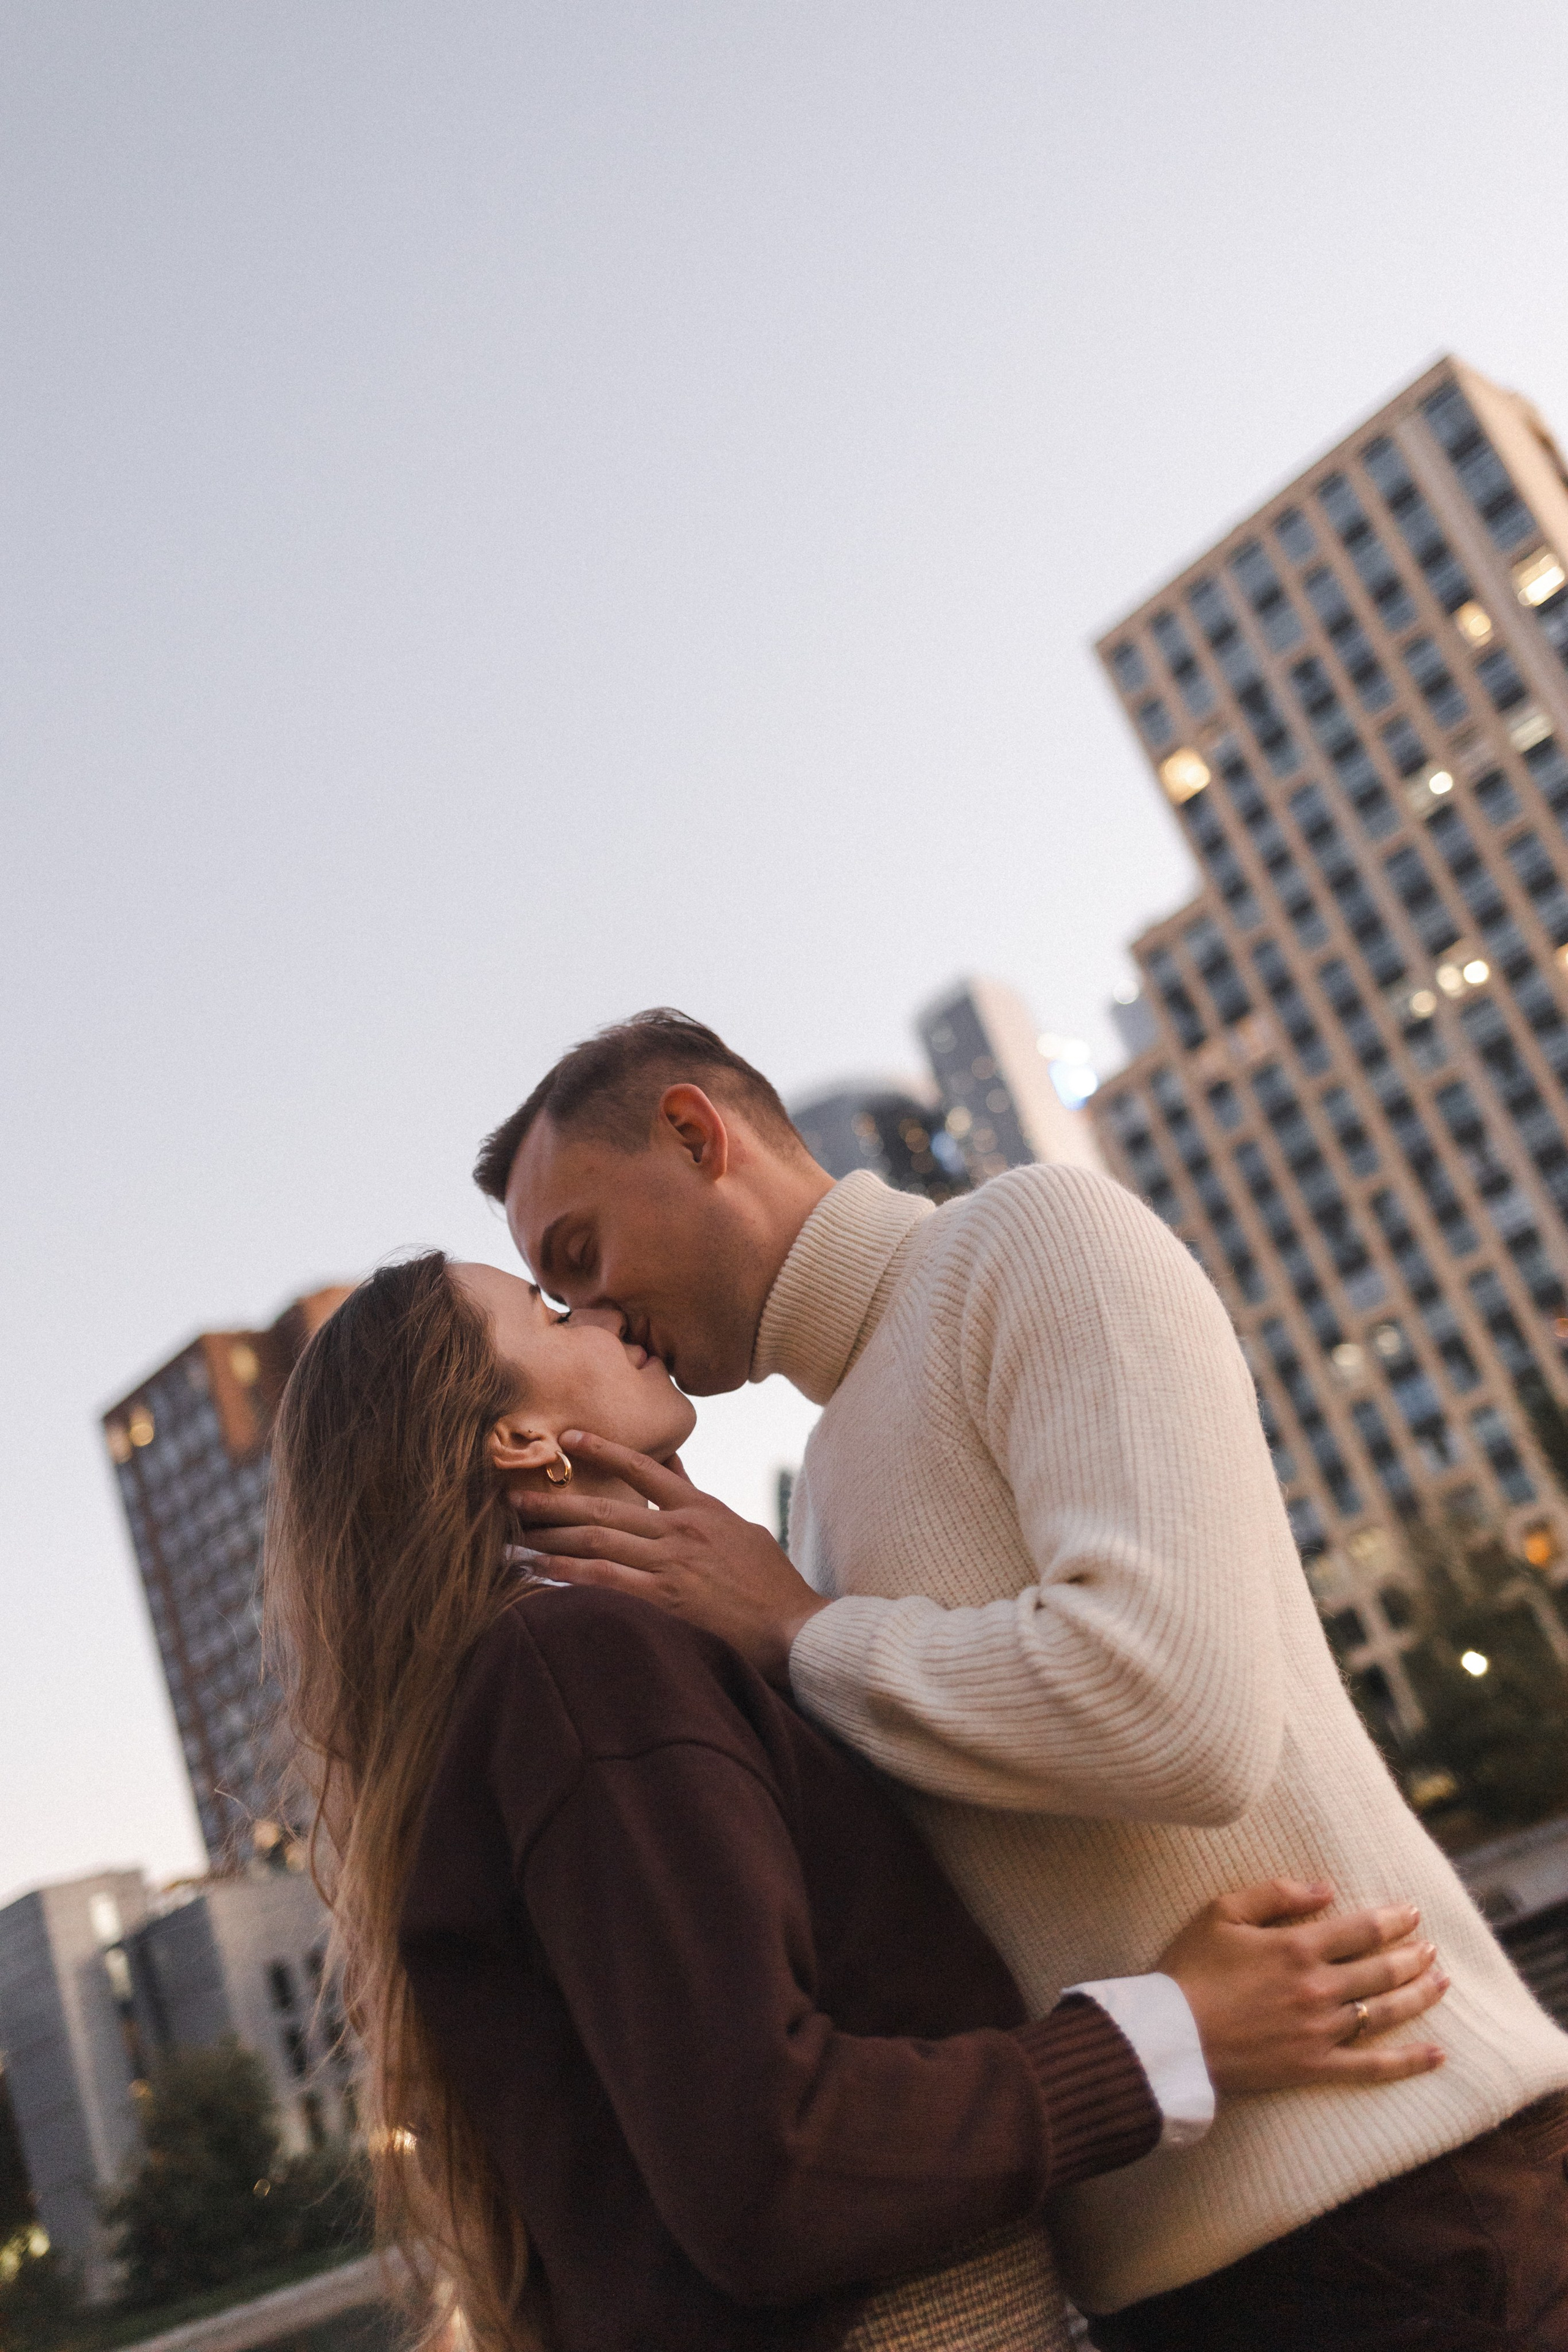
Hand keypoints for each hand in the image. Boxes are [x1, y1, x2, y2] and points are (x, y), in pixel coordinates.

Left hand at [512, 1433, 830, 1684]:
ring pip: (596, 1543)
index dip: (604, 1450)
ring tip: (510, 1540)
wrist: (795, 1630)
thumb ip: (701, 1498)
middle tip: (511, 1498)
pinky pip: (604, 1582)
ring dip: (548, 1540)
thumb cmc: (772, 1587)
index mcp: (701, 1510)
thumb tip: (673, 1465)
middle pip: (604, 1509)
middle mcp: (680, 1531)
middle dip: (554, 1504)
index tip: (568, 1439)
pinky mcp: (664, 1602)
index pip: (645, 1469)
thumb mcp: (741, 1530)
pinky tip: (537, 1575)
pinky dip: (566, 1576)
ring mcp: (670, 1566)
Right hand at [1157, 1877, 1447, 2096]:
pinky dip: (1408, 2061)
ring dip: (1418, 1995)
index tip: (1413, 1913)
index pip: (1362, 1929)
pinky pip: (1372, 2067)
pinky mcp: (1314, 2066)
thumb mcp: (1222, 1912)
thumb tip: (1326, 1888)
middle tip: (1431, 1947)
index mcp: (1297, 1947)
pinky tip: (1437, 2054)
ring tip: (1441, 1982)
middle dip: (1412, 1955)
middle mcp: (1317, 1988)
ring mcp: (1320, 2030)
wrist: (1171, 2035)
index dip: (1393, 1919)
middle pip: (1381, 1969)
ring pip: (1384, 2012)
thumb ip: (1276, 1894)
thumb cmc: (1191, 1968)